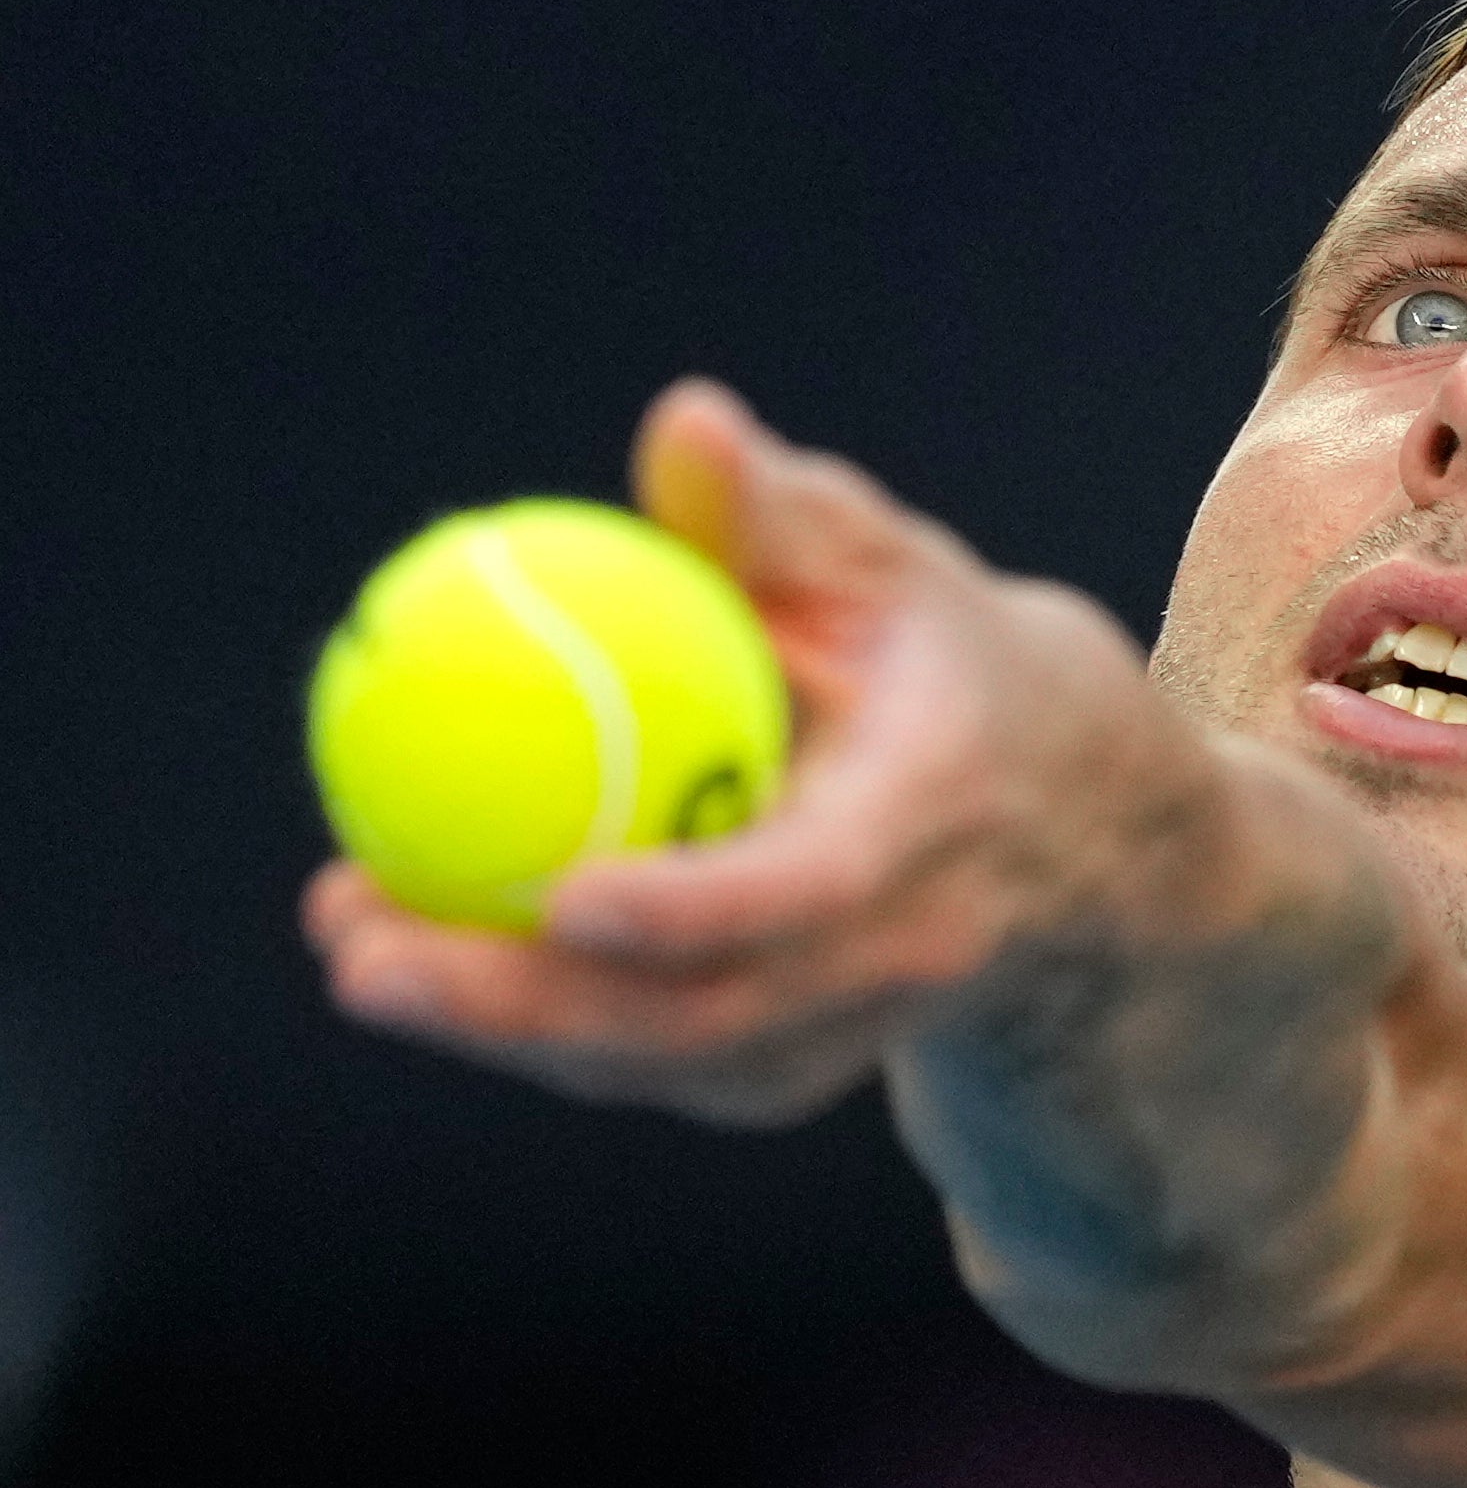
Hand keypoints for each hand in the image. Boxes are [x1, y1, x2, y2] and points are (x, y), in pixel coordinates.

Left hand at [304, 380, 1245, 1125]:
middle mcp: (911, 943)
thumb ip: (781, 513)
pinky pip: (671, 1066)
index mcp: (936, 815)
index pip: (815, 886)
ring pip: (678, 1060)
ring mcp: (866, 1021)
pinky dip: (550, 1034)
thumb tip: (684, 421)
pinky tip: (439, 970)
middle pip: (716, 1015)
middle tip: (366, 954)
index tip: (562, 895)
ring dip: (509, 1028)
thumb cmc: (952, 660)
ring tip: (359, 950)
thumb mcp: (892, 570)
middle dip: (530, 1010)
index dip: (695, 910)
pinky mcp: (819, 1062)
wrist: (1086, 828)